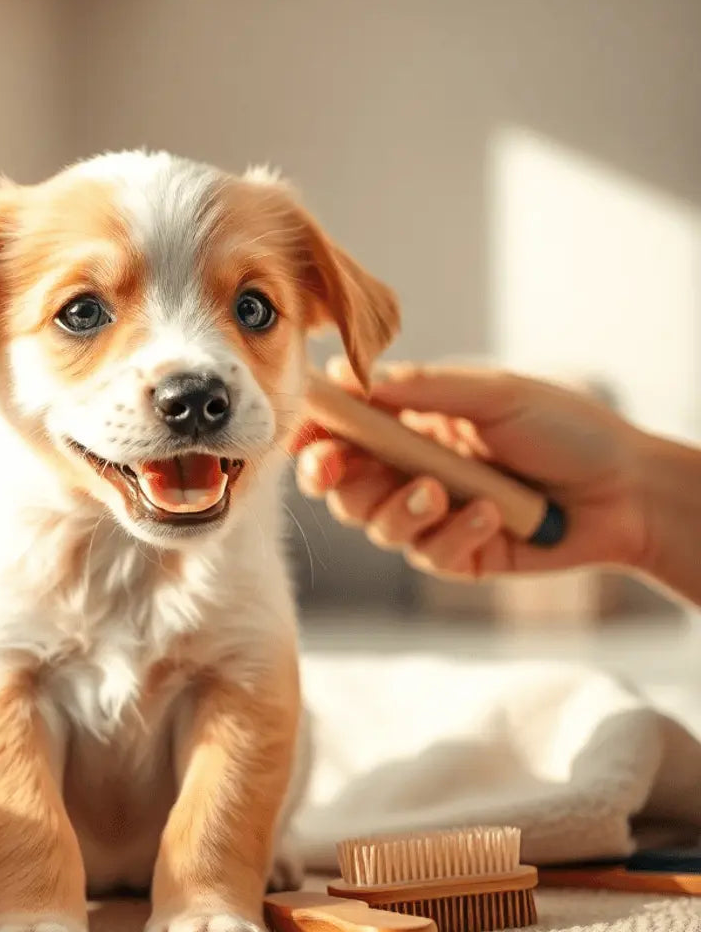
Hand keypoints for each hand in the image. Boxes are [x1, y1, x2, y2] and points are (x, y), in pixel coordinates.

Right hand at [294, 360, 650, 579]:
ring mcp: (433, 515)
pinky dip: (454, 534)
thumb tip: (352, 377)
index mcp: (415, 423)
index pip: (347, 428)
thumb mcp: (495, 395)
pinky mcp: (458, 554)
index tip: (303, 432)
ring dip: (399, 508)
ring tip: (442, 493)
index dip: (316, 431)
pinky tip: (492, 516)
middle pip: (341, 482)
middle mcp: (414, 469)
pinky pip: (427, 553)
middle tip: (331, 468)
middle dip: (328, 476)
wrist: (628, 491)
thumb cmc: (568, 431)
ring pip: (375, 522)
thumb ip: (423, 388)